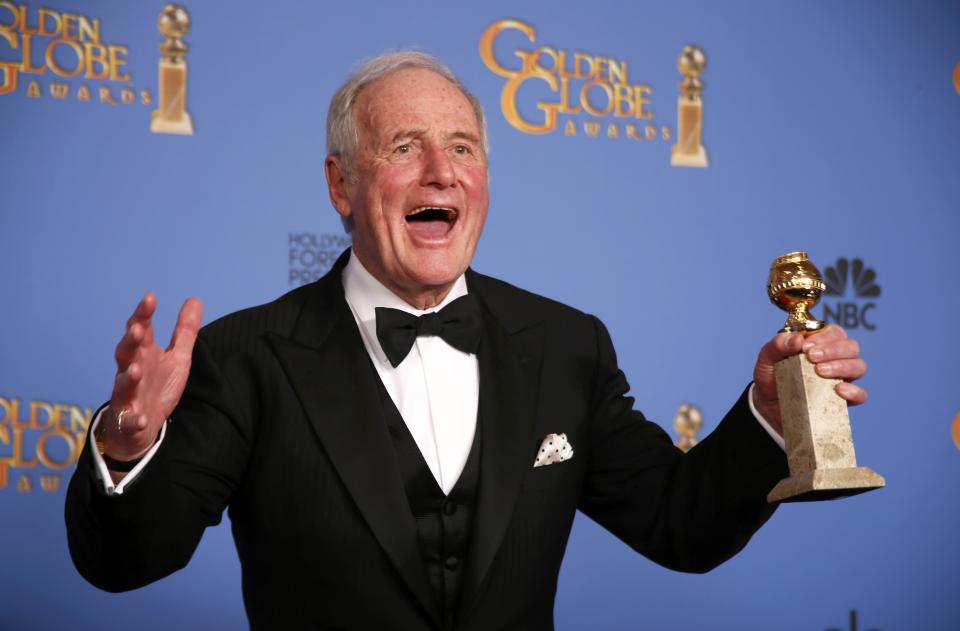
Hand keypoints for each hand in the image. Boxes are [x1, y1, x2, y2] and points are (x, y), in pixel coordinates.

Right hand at [100, 293, 202, 462]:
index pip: (141, 329)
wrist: (140, 428)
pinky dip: (134, 421)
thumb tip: (195, 299)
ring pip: (123, 384)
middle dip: (131, 341)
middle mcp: (131, 371)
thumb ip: (184, 331)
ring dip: (129, 376)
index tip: (150, 298)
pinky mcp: (129, 421)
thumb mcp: (176, 357)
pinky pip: (130, 422)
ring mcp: (127, 396)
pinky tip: (141, 420)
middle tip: (138, 329)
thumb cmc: (156, 386)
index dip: (143, 314)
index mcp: (143, 354)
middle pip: (126, 352)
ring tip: (136, 369)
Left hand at [751, 324, 866, 434]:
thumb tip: (798, 339)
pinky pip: (861, 395)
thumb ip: (778, 345)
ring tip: (820, 371)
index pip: (834, 332)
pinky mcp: (843, 401)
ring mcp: (842, 379)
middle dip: (833, 350)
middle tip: (812, 357)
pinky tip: (838, 389)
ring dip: (842, 366)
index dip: (824, 336)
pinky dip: (854, 391)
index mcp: (820, 343)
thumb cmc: (771, 376)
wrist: (768, 405)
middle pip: (851, 346)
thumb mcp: (767, 358)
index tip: (805, 346)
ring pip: (859, 367)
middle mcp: (836, 359)